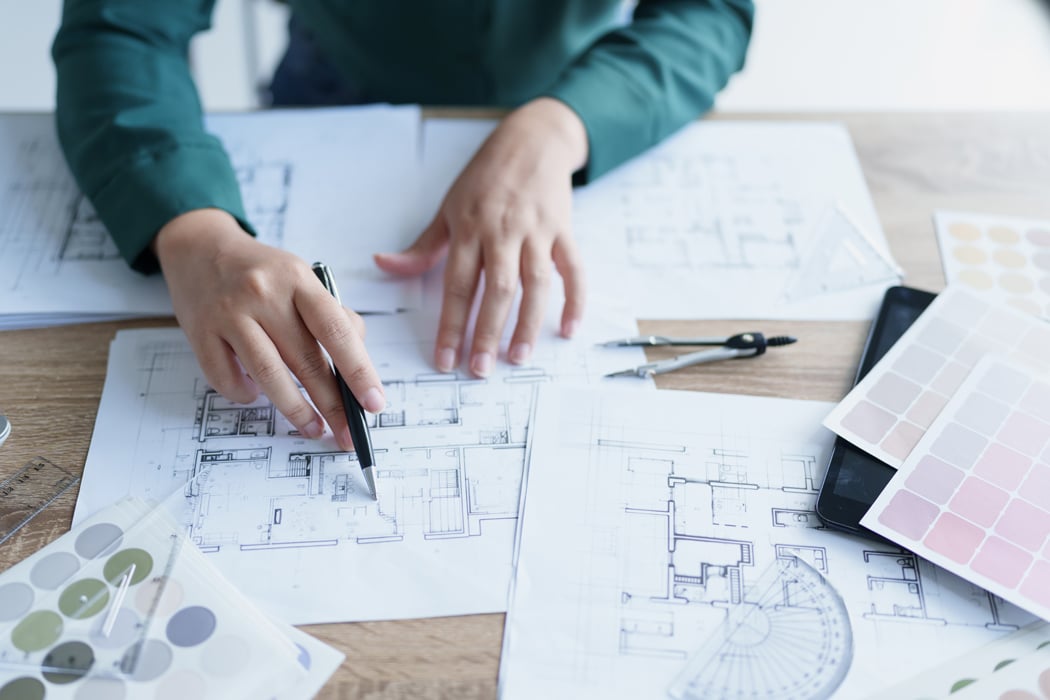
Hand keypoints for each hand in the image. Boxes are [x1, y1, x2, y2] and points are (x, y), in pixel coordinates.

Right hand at [153, 209, 384, 449]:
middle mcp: (264, 293)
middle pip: (306, 360)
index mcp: (298, 279)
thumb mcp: (301, 278)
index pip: (336, 331)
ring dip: (295, 410)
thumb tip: (353, 365)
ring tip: (314, 428)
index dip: (359, 371)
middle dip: (333, 404)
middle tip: (348, 433)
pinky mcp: (200, 331)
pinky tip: (257, 396)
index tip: (374, 403)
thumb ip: (330, 315)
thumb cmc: (261, 271)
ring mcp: (229, 312)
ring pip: (268, 375)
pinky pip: (226, 378)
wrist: (200, 246)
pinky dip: (245, 395)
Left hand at [375, 97, 588, 375]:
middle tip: (481, 370)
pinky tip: (568, 329)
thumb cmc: (486, 177)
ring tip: (518, 357)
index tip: (445, 359)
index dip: (449, 325)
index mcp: (469, 228)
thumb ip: (423, 246)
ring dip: (528, 324)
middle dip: (487, 333)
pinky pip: (573, 269)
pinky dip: (575, 300)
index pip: (456, 284)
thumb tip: (384, 265)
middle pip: (496, 289)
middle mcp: (503, 230)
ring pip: (535, 284)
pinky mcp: (564, 230)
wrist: (532, 139)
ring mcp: (537, 231)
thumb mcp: (449, 207)